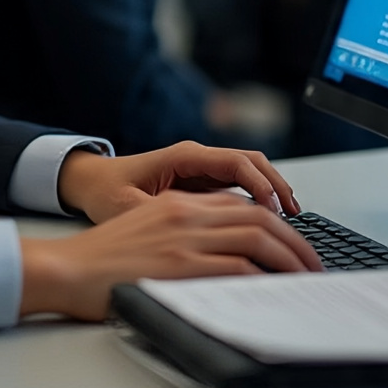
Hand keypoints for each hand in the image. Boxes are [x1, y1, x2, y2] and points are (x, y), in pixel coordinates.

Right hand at [20, 190, 321, 320]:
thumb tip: (219, 254)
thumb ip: (182, 233)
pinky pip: (236, 264)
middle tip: (312, 262)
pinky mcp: (179, 264)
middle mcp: (185, 214)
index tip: (291, 242)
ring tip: (307, 275)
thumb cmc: (101, 259)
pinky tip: (277, 286)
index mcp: (178, 204)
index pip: (239, 204)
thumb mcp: (146, 232)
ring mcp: (184, 238)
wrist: (67, 268)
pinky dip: (264, 273)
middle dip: (293, 240)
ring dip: (288, 256)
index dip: (272, 221)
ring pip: (255, 236)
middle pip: (256, 217)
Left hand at [56, 140, 301, 223]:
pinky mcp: (202, 181)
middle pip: (251, 161)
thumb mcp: (129, 207)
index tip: (275, 210)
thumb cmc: (107, 191)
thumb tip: (190, 231)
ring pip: (250, 171)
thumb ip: (160, 216)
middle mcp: (197, 157)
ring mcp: (201, 168)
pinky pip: (239, 184)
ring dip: (272, 190)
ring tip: (292, 219)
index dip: (260, 185)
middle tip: (295, 216)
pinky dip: (259, 198)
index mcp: (183, 156)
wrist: (92, 181)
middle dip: (277, 185)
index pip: (235, 162)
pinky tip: (270, 220)